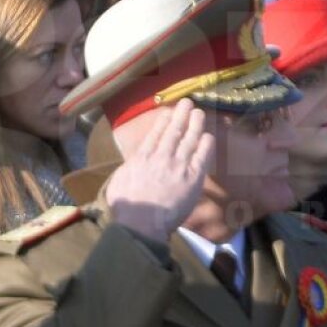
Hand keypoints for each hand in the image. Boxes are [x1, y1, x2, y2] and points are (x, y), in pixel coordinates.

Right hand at [105, 99, 214, 242]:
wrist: (142, 222)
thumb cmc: (126, 207)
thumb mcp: (118, 182)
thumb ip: (128, 170)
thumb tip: (132, 166)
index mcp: (141, 157)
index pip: (155, 134)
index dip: (163, 121)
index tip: (168, 112)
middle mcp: (161, 156)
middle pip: (174, 131)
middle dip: (181, 115)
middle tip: (187, 103)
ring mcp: (178, 165)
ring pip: (189, 139)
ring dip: (195, 124)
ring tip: (199, 113)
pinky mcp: (193, 178)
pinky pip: (202, 156)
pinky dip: (205, 145)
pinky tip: (208, 136)